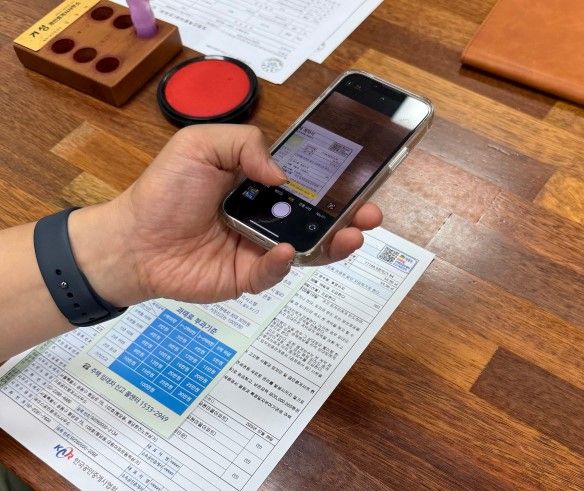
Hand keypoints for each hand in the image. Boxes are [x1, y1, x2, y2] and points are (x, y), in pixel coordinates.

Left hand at [69, 125, 381, 306]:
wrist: (134, 240)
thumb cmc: (166, 190)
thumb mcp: (200, 144)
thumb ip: (245, 144)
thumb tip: (282, 174)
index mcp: (261, 183)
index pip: (308, 182)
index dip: (335, 182)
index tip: (360, 179)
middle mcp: (269, 216)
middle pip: (319, 218)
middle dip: (350, 216)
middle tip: (371, 213)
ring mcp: (262, 247)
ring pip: (308, 247)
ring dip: (334, 242)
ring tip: (353, 234)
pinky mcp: (249, 276)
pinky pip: (275, 271)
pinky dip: (283, 261)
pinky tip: (286, 250)